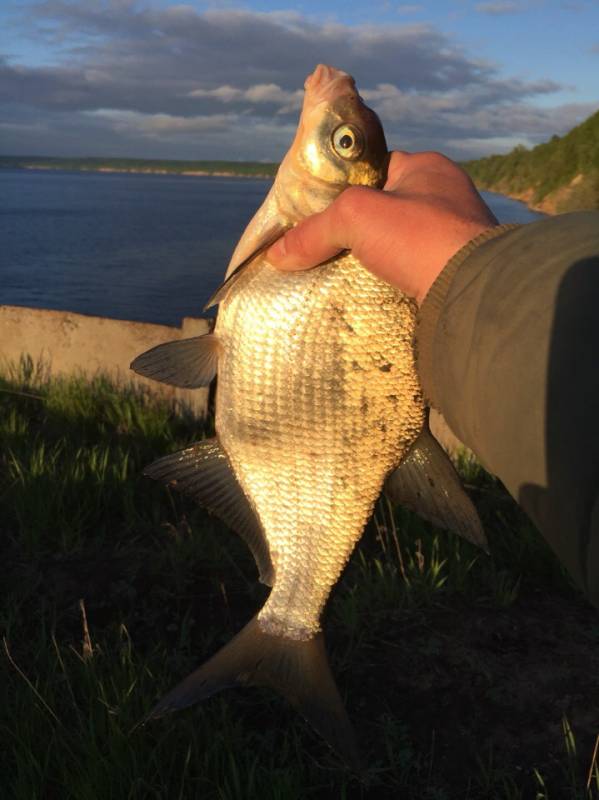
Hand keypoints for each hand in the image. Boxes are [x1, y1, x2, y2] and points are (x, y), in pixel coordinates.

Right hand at [267, 151, 497, 304]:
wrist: (473, 293)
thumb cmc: (420, 236)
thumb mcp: (357, 217)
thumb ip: (314, 230)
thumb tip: (276, 254)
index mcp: (429, 170)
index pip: (376, 170)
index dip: (344, 188)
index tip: (317, 212)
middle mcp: (446, 199)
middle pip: (385, 211)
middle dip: (355, 231)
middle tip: (323, 249)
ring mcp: (454, 239)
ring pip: (398, 246)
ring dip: (371, 261)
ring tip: (337, 277)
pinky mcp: (455, 275)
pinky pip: (411, 274)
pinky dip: (389, 284)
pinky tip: (366, 297)